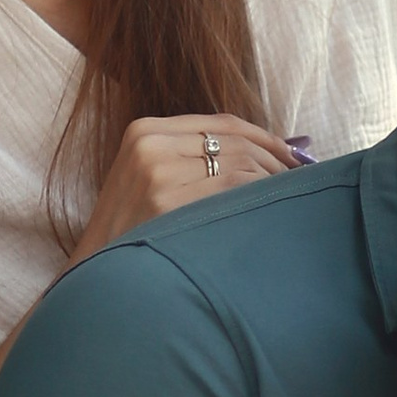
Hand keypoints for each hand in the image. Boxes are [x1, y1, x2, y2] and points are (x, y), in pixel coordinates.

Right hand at [72, 112, 296, 261]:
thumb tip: (276, 147)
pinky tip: (268, 210)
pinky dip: (258, 195)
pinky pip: (231, 188)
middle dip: (276, 159)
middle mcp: (148, 144)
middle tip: (301, 179)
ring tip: (287, 198)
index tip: (293, 154)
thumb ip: (195, 157)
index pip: (222, 122)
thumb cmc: (133, 232)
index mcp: (143, 130)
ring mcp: (156, 172)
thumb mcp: (149, 178)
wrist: (95, 274)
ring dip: (272, 180)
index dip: (265, 137)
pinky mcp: (165, 202)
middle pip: (235, 140)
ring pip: (239, 163)